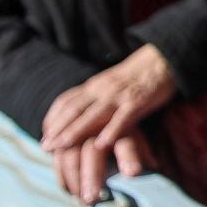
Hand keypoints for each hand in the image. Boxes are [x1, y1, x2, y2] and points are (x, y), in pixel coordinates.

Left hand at [41, 42, 175, 163]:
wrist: (162, 59)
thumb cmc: (137, 77)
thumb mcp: (110, 84)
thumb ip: (95, 98)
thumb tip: (78, 117)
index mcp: (94, 86)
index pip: (66, 101)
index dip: (53, 118)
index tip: (43, 134)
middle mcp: (102, 90)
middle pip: (74, 109)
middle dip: (58, 128)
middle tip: (45, 147)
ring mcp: (119, 96)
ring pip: (93, 114)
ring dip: (75, 130)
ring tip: (62, 146)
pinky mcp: (137, 101)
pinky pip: (122, 118)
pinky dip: (111, 131)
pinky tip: (101, 144)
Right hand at [51, 130, 158, 205]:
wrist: (105, 108)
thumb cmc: (127, 131)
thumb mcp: (139, 140)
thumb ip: (143, 152)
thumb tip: (155, 166)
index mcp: (122, 125)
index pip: (125, 142)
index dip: (129, 157)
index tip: (133, 174)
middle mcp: (98, 124)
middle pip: (92, 150)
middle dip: (91, 176)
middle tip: (91, 200)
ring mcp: (77, 127)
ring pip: (68, 152)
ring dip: (71, 178)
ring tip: (79, 200)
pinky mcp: (63, 132)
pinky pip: (55, 152)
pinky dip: (59, 171)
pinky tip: (65, 189)